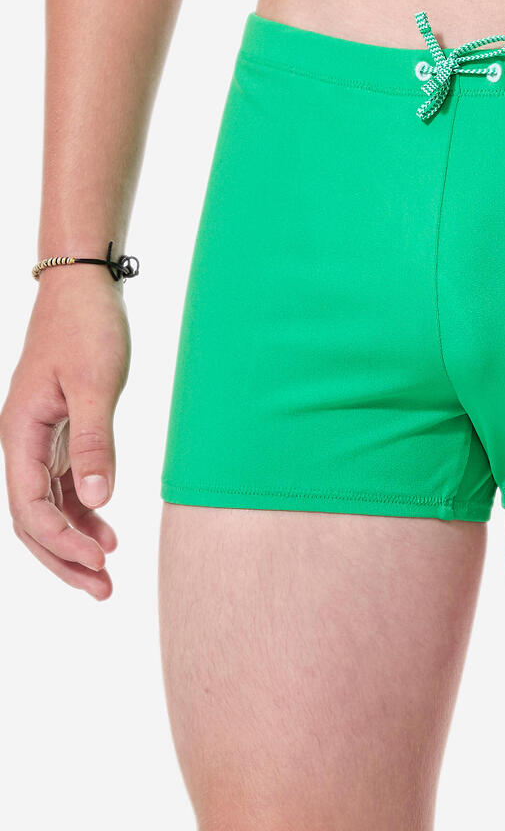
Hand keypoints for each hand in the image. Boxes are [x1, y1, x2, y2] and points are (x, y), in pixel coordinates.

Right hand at [0, 267, 129, 599]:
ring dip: (74, 539)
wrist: (83, 290)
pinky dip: (82, 509)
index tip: (103, 562)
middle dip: (64, 558)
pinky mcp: (60, 430)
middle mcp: (22, 442)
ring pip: (47, 505)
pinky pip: (62, 484)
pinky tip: (106, 527)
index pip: (31, 509)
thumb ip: (95, 442)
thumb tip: (97, 499)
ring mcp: (39, 439)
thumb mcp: (95, 385)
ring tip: (107, 570)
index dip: (64, 542)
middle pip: (33, 518)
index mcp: (20, 435)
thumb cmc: (86, 329)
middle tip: (102, 591)